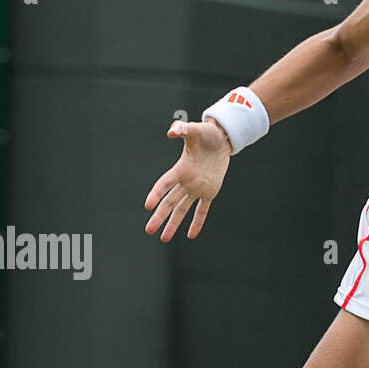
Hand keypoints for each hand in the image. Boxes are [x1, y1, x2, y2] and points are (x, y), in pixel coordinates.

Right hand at [144, 118, 231, 240]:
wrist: (220, 139)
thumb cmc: (205, 133)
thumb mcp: (195, 129)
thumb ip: (183, 129)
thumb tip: (172, 131)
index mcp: (180, 169)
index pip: (165, 184)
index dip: (156, 194)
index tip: (148, 206)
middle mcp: (186, 181)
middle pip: (170, 202)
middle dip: (160, 217)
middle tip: (149, 230)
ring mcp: (197, 188)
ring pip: (182, 209)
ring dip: (173, 224)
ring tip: (164, 237)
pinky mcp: (209, 192)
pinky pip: (202, 210)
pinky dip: (197, 222)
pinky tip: (190, 235)